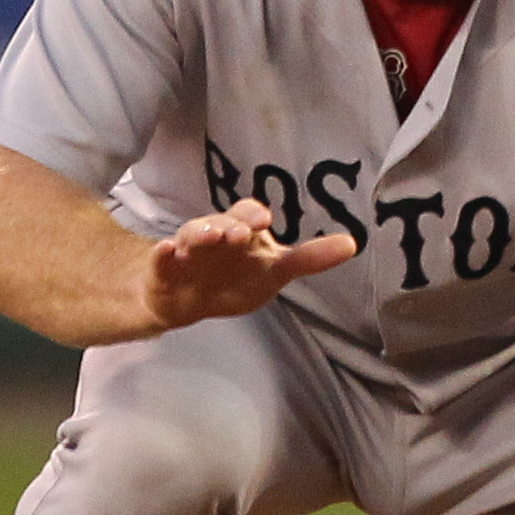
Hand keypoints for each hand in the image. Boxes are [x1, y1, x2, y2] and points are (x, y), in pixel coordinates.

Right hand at [142, 199, 356, 329]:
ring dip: (201, 233)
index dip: (254, 216)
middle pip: (221, 223)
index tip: (265, 221)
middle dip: (230, 225)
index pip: (248, 214)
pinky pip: (162, 260)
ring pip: (192, 236)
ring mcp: (187, 251)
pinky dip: (163, 255)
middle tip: (239, 233)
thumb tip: (353, 243)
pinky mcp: (165, 269)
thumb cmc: (234, 278)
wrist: (187, 299)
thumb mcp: (274, 271)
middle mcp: (215, 234)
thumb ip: (310, 259)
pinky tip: (165, 251)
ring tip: (209, 236)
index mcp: (241, 231)